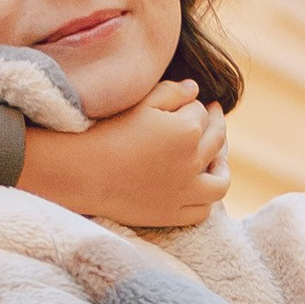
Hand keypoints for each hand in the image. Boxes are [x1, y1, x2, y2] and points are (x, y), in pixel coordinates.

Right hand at [19, 82, 229, 229]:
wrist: (81, 172)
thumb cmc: (107, 131)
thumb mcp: (140, 102)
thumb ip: (172, 91)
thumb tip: (196, 89)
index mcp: (188, 130)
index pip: (201, 112)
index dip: (194, 104)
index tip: (188, 102)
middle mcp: (193, 162)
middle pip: (217, 140)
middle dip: (217, 124)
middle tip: (213, 115)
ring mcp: (185, 192)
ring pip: (220, 182)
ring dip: (222, 167)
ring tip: (218, 158)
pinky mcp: (171, 214)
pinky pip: (202, 211)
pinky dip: (206, 200)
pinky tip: (200, 189)